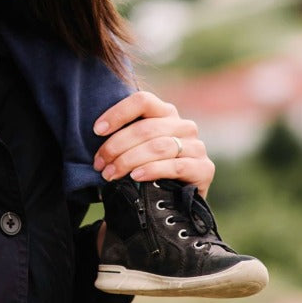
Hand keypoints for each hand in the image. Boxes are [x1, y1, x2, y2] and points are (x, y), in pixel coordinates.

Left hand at [92, 91, 214, 195]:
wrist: (178, 202)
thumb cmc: (150, 169)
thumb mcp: (137, 146)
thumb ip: (125, 135)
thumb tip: (97, 133)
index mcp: (166, 112)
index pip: (142, 101)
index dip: (117, 113)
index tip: (97, 131)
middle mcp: (184, 125)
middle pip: (145, 128)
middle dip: (116, 146)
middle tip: (100, 163)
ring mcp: (197, 146)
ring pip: (157, 147)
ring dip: (128, 161)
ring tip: (110, 174)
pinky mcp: (204, 169)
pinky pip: (175, 166)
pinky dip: (152, 170)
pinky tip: (136, 176)